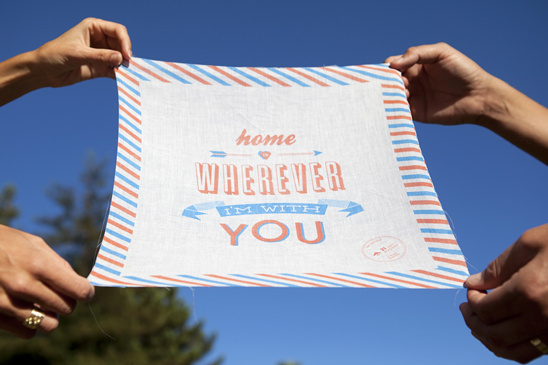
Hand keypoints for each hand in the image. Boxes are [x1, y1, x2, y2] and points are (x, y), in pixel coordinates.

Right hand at [0, 225, 93, 338]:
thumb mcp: (33, 243)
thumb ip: (57, 263)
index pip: (78, 290)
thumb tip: (77, 282)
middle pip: (66, 308)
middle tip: (59, 293)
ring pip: (50, 325)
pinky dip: (31, 324)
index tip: (84, 292)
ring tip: (42, 303)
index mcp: (37, 264)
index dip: (86, 292)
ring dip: (50, 315)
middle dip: (68, 301)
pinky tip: (26, 310)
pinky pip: (28, 332)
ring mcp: (7, 304)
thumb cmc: (4, 243)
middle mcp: (23, 286)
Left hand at [34, 17, 131, 86]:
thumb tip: (120, 58)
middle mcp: (100, 39)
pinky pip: (115, 70)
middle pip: (121, 44)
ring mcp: (101, 54)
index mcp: (93, 28)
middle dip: (126, 54)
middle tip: (128, 66)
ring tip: (127, 74)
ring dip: (125, 66)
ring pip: (120, 58)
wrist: (43, 71)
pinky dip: (120, 75)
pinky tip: (123, 80)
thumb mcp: (78, 54)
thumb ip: (100, 56)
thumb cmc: (55, 55)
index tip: (126, 55)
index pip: (117, 30)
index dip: (125, 41)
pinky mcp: (100, 67)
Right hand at [386, 42, 493, 125]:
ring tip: (406, 93)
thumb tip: (393, 63)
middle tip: (402, 82)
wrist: (478, 97)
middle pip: (388, 80)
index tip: (391, 68)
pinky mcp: (415, 113)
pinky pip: (398, 110)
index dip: (388, 66)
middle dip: (388, 80)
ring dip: (391, 94)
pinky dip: (394, 108)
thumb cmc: (463, 71)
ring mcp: (413, 97)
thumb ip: (417, 53)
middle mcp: (412, 80)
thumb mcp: (441, 53)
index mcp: (416, 65)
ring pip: (391, 95)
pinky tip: (400, 104)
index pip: (393, 64)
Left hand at [460, 224, 547, 362]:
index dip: (472, 301)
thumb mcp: (530, 243)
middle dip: (473, 321)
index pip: (485, 309)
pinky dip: (510, 348)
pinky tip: (501, 332)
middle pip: (494, 333)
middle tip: (466, 308)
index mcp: (529, 291)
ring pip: (511, 350)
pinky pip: (531, 353)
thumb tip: (472, 283)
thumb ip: (497, 267)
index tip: (471, 291)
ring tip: (478, 323)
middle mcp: (541, 316)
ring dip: (489, 339)